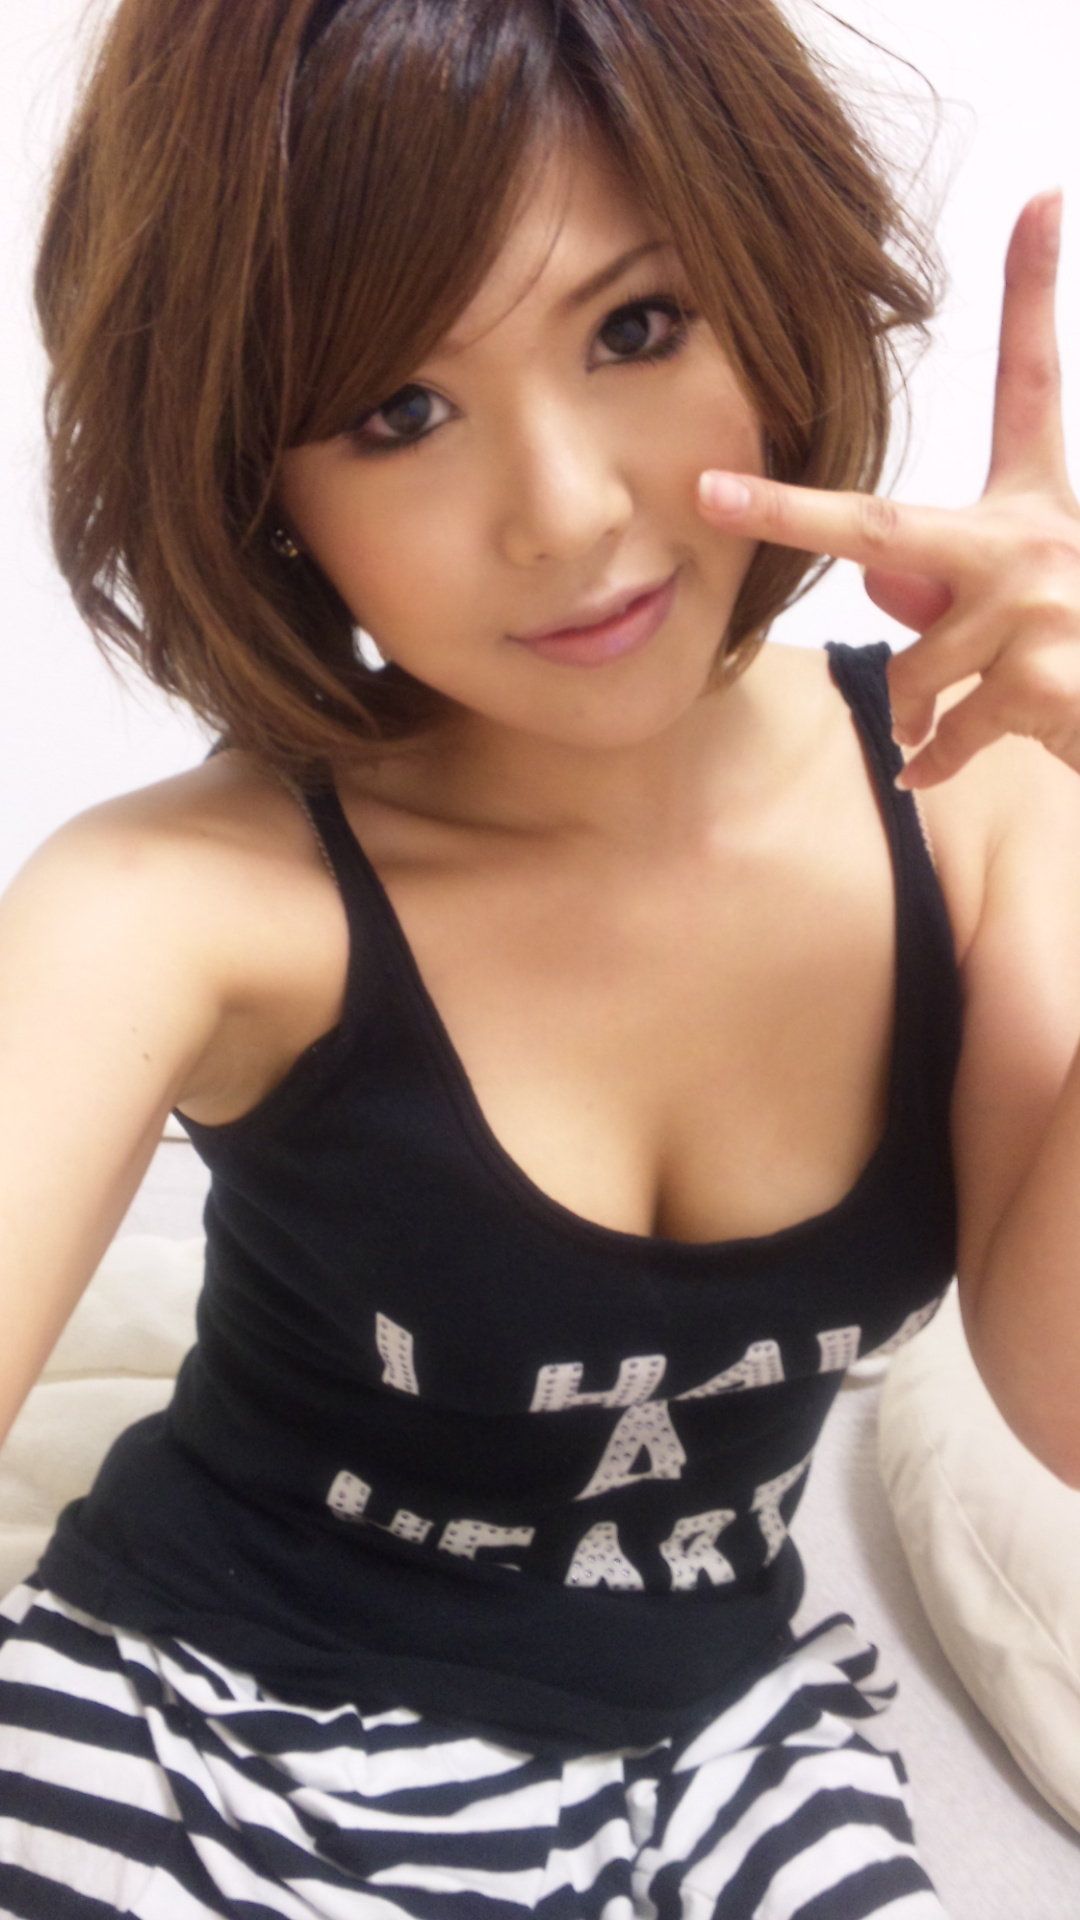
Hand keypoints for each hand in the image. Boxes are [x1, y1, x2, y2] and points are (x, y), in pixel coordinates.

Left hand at [697, 189, 1079, 790]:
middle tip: (710, 496)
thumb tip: (882, 587)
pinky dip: (931, 761)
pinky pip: (937, 733)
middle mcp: (1038, 542)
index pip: (1034, 381)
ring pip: (908, 668)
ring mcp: (1038, 611)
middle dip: (784, 514)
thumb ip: (944, 583)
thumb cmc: (1077, 651)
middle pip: (880, 532)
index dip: (1036, 291)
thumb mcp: (1025, 598)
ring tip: (957, 718)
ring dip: (915, 710)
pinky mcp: (1039, 684)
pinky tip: (935, 769)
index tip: (1043, 202)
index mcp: (1038, 504)